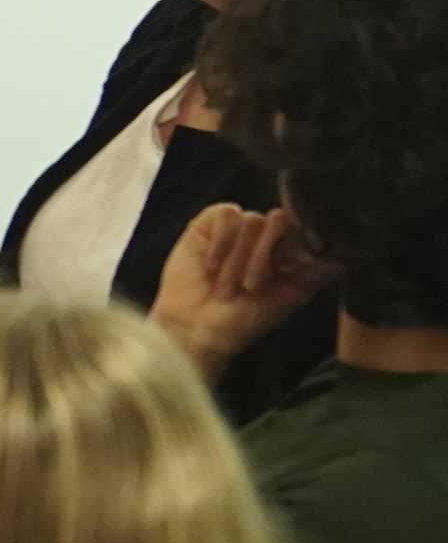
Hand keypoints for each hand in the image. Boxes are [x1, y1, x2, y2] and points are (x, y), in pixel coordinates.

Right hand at [150, 202, 331, 380]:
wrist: (196, 327)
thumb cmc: (242, 320)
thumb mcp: (287, 300)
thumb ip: (314, 276)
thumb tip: (348, 257)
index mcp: (287, 254)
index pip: (304, 229)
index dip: (299, 243)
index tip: (287, 269)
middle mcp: (264, 238)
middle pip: (280, 221)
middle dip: (264, 257)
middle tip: (250, 287)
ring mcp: (237, 229)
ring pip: (253, 220)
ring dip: (239, 257)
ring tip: (227, 284)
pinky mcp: (208, 224)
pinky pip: (227, 215)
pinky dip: (222, 242)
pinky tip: (212, 266)